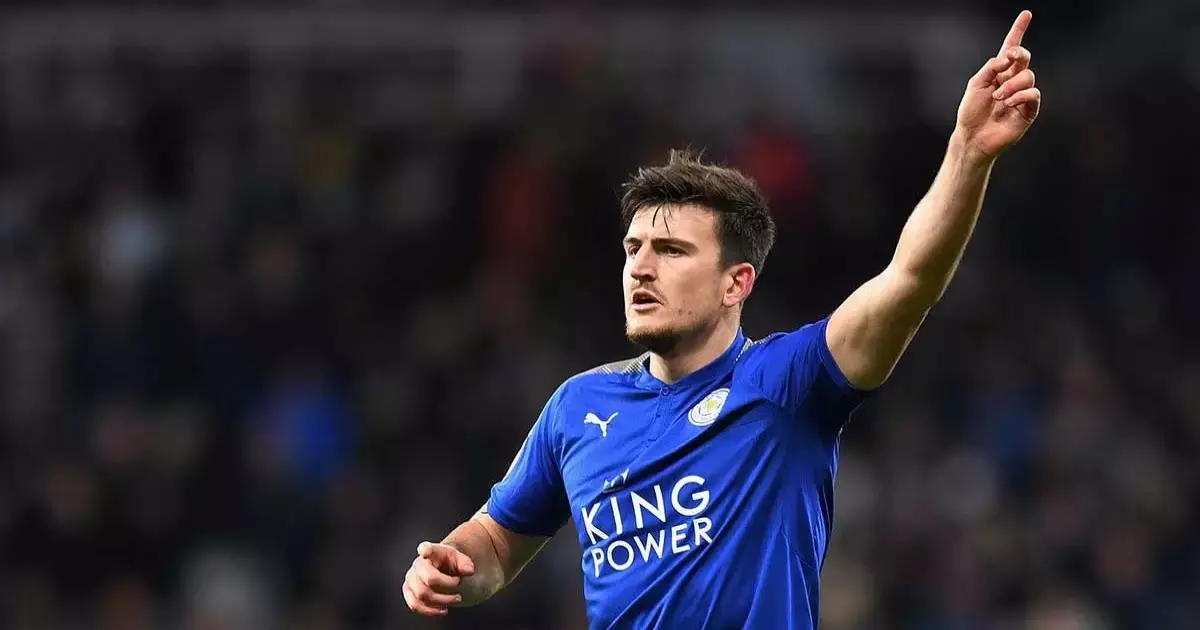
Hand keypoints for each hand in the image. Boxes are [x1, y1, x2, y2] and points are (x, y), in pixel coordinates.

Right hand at [403, 541, 476, 616]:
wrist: (443, 570)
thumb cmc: (451, 563)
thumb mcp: (462, 560)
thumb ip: (466, 563)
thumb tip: (468, 570)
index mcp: (432, 552)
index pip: (427, 548)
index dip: (425, 550)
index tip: (425, 552)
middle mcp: (418, 564)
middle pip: (429, 579)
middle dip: (447, 587)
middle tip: (459, 586)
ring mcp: (411, 578)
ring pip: (422, 595)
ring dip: (441, 601)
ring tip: (455, 599)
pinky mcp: (409, 592)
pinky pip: (415, 605)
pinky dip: (431, 611)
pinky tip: (443, 609)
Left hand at [955, 10, 1040, 159]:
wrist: (972, 137)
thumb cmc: (971, 112)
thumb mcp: (976, 84)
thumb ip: (991, 68)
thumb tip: (1007, 58)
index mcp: (999, 73)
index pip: (1011, 49)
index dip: (1018, 31)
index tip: (1026, 14)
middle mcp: (1012, 81)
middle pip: (1024, 58)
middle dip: (1019, 53)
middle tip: (1009, 57)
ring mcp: (1022, 95)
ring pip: (1028, 77)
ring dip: (1012, 85)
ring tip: (998, 97)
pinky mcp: (1028, 111)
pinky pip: (1033, 95)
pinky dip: (1020, 96)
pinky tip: (1008, 103)